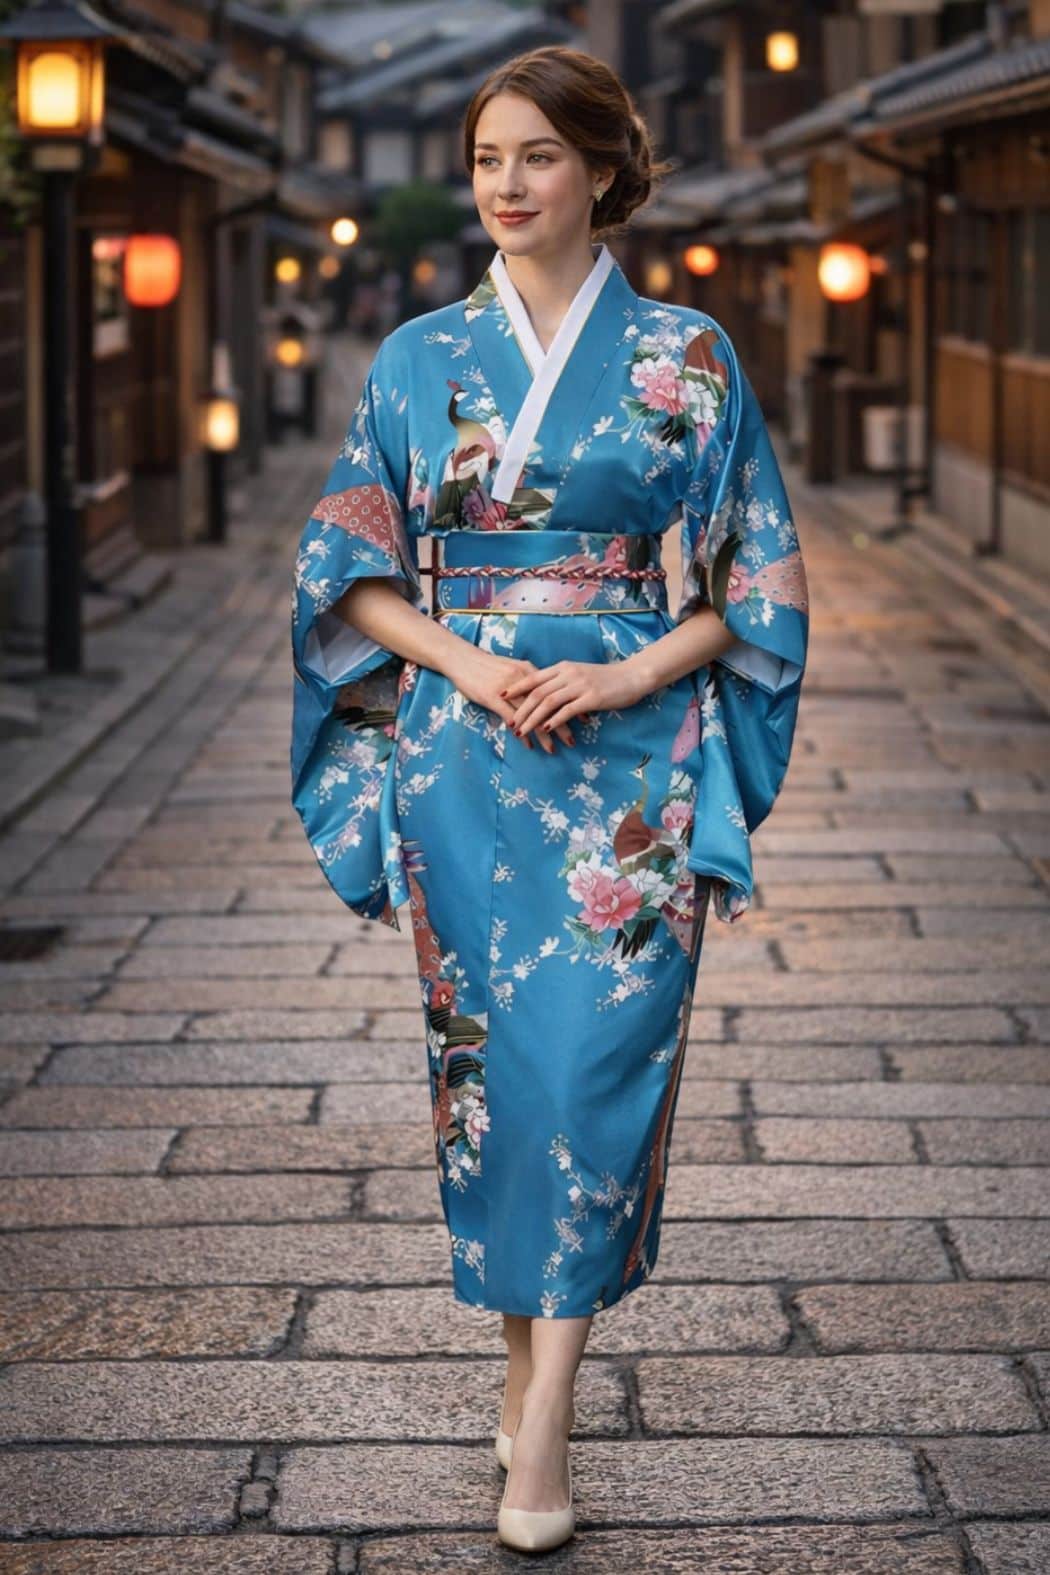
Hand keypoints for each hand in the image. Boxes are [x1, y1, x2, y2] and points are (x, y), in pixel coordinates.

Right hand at [443, 645, 577, 753]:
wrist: (461, 658)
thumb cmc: (485, 665)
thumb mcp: (510, 669)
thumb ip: (527, 681)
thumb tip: (542, 695)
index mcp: (529, 671)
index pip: (556, 691)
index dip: (570, 705)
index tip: (584, 719)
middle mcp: (523, 680)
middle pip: (548, 705)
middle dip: (563, 724)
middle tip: (574, 740)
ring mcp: (509, 690)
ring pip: (533, 714)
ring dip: (544, 734)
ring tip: (554, 749)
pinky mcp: (493, 699)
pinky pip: (512, 718)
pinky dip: (523, 732)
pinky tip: (529, 745)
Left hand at [503, 657, 648, 739]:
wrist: (632, 676)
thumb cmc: (605, 678)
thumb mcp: (579, 674)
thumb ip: (561, 681)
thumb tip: (543, 694)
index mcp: (563, 667)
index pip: (533, 677)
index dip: (516, 687)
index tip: (500, 696)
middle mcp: (568, 674)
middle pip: (537, 692)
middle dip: (520, 709)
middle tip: (510, 723)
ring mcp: (580, 685)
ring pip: (548, 702)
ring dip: (533, 719)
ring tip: (522, 731)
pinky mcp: (591, 698)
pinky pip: (568, 710)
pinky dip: (554, 720)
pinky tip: (546, 730)